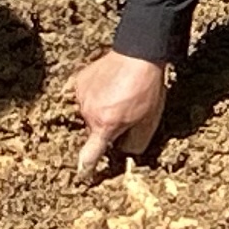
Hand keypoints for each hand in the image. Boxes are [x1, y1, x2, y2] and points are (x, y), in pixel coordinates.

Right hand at [70, 49, 169, 178]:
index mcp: (106, 125)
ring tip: (118, 96)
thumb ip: (135, 144)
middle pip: (94, 132)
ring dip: (100, 111)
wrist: (138, 53)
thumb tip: (125, 153)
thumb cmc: (147, 88)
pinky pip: (85, 97)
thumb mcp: (149, 122)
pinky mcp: (79, 82)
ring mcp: (82, 96)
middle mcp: (89, 113)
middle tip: (124, 114)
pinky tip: (109, 86)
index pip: (89, 155)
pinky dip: (95, 96)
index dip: (87, 168)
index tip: (83, 175)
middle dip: (106, 129)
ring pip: (89, 114)